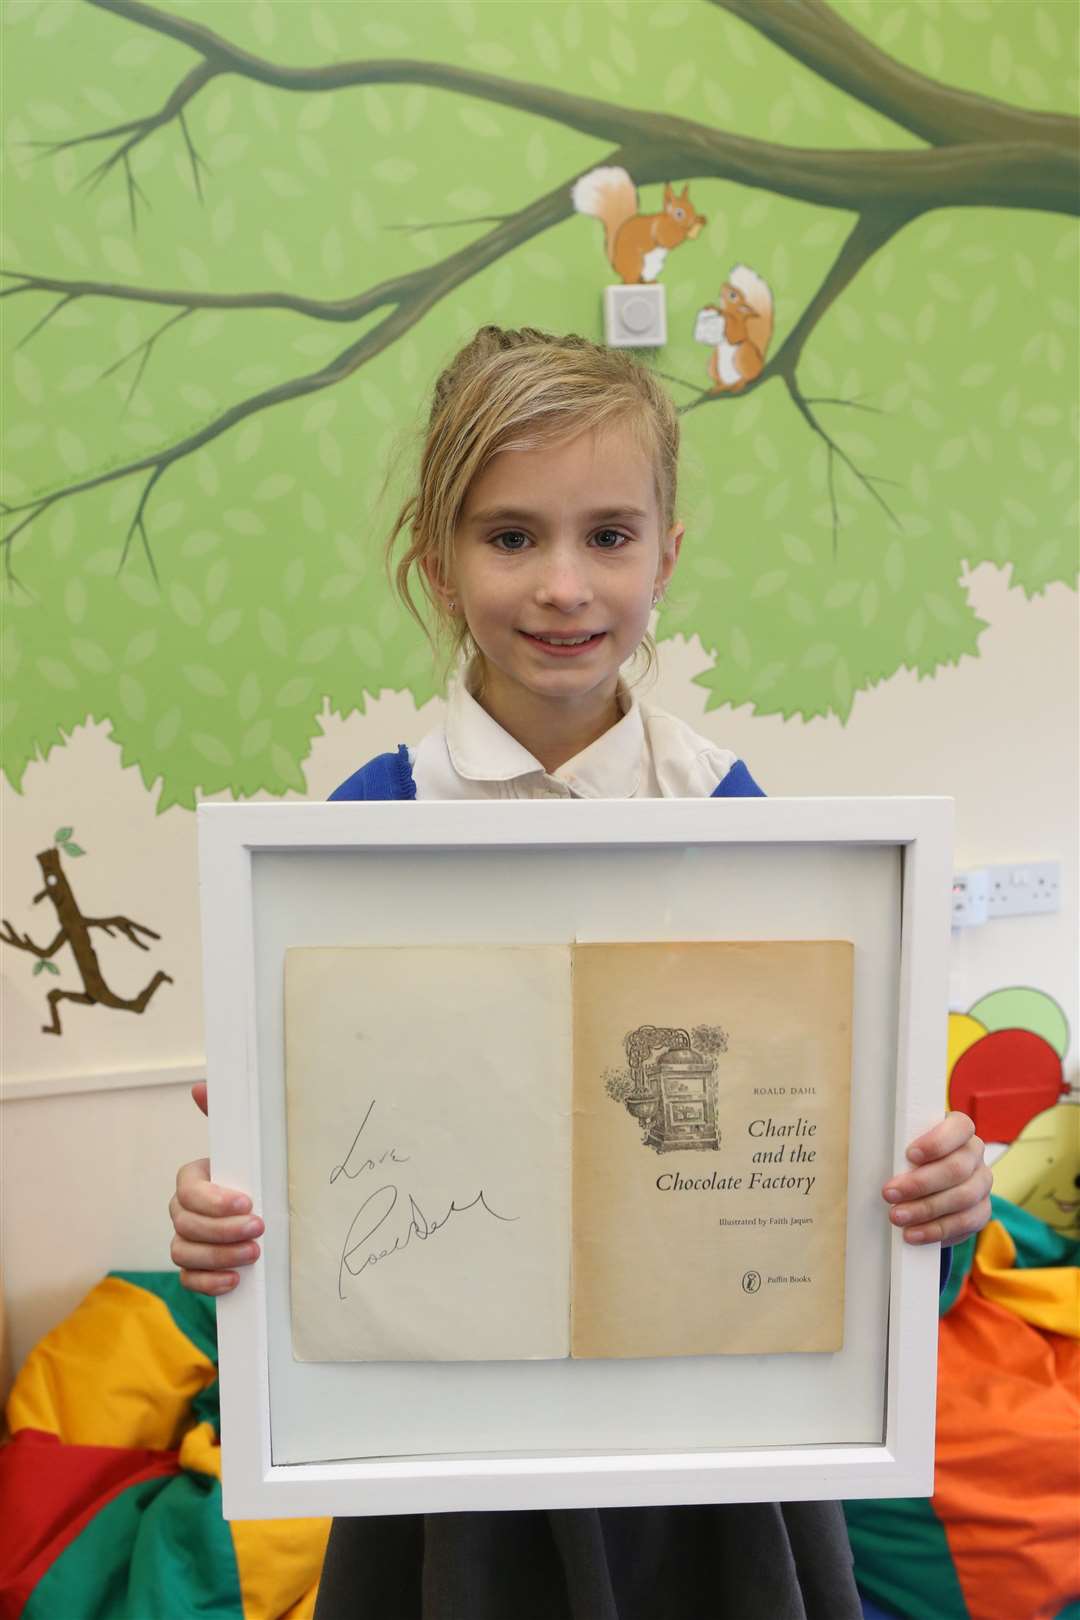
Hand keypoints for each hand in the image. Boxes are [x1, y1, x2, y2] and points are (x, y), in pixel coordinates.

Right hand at [168, 1082, 264, 1294]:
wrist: (258, 1209)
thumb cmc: (248, 1174)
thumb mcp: (242, 1148)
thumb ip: (222, 1118)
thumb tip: (200, 1086)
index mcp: (192, 1180)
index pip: (190, 1192)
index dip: (215, 1201)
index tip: (248, 1203)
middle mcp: (182, 1211)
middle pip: (186, 1225)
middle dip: (223, 1230)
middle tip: (259, 1229)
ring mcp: (185, 1241)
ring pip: (184, 1253)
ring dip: (219, 1256)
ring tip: (254, 1254)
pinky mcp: (194, 1268)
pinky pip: (188, 1279)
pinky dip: (209, 1282)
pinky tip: (235, 1280)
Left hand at [882, 1111, 991, 1247]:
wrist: (926, 1186)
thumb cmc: (909, 1160)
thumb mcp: (903, 1147)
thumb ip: (897, 1146)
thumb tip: (868, 1155)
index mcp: (959, 1130)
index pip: (959, 1128)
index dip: (936, 1142)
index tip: (909, 1155)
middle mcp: (975, 1154)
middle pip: (957, 1168)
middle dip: (920, 1183)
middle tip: (889, 1194)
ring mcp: (982, 1183)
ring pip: (964, 1197)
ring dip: (926, 1209)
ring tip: (897, 1217)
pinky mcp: (982, 1210)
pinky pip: (966, 1223)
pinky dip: (937, 1230)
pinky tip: (914, 1234)